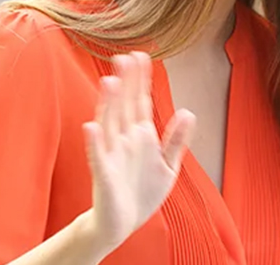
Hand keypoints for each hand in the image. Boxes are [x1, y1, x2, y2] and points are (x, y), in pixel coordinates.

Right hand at [82, 52, 195, 250]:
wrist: (122, 224)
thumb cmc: (142, 193)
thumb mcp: (167, 166)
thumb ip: (176, 140)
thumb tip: (188, 112)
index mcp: (141, 136)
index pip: (141, 102)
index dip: (141, 80)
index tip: (141, 56)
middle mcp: (124, 140)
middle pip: (125, 106)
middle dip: (126, 83)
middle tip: (125, 57)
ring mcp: (112, 155)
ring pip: (109, 124)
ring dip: (109, 104)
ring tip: (111, 82)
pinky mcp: (103, 174)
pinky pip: (97, 156)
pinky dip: (94, 142)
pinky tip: (91, 127)